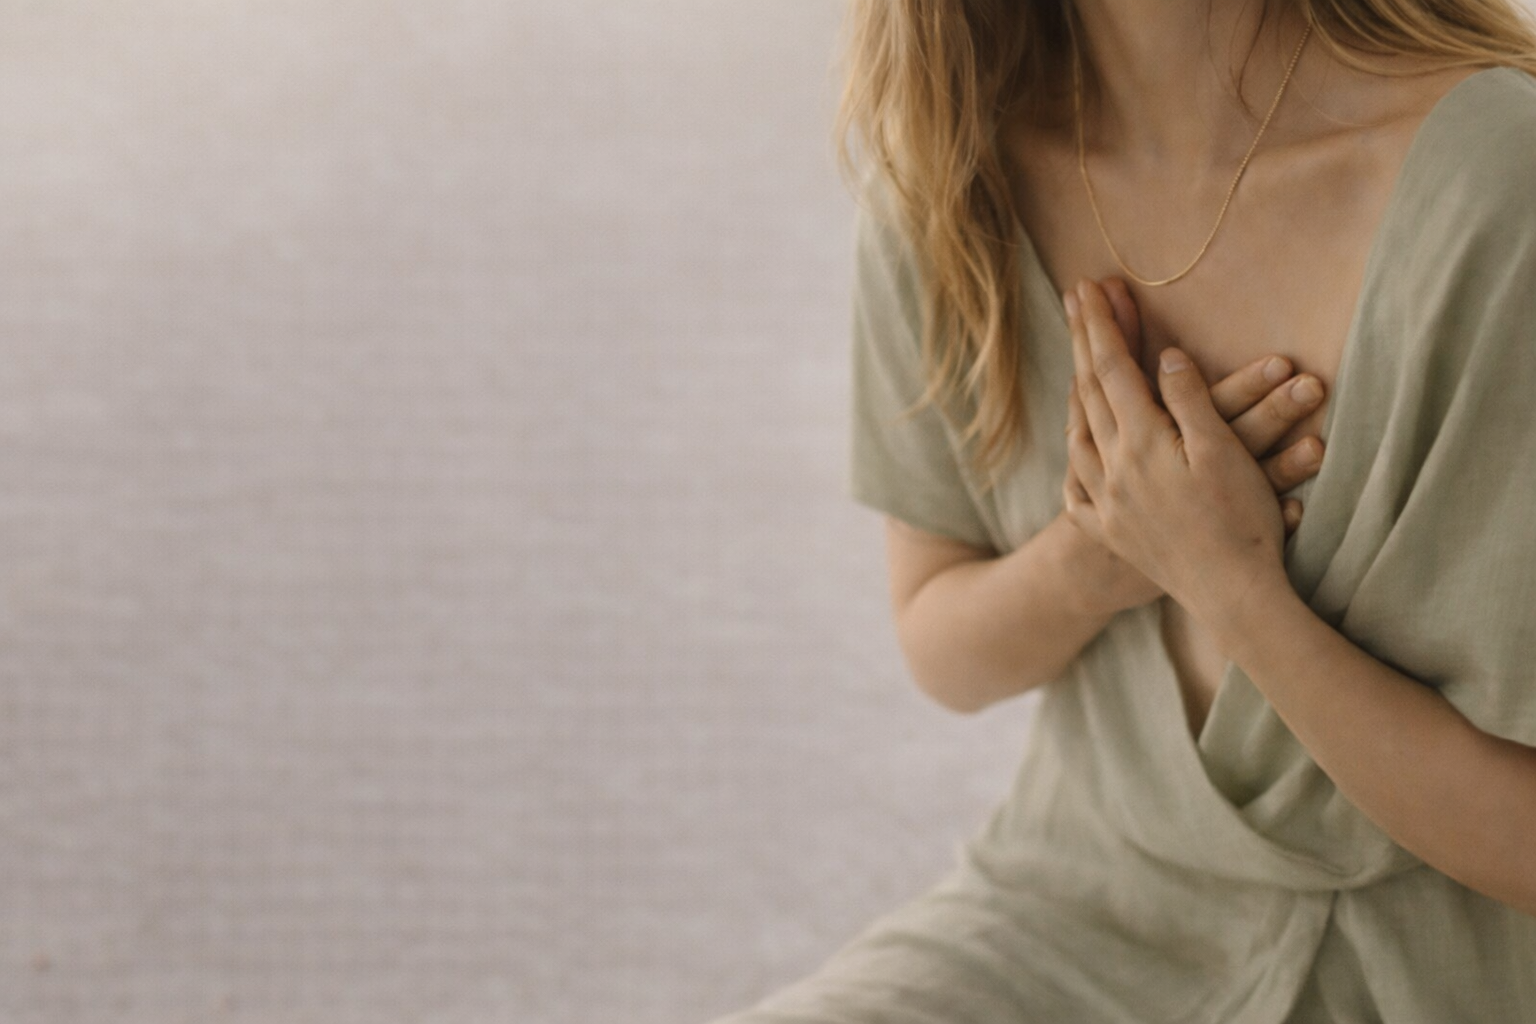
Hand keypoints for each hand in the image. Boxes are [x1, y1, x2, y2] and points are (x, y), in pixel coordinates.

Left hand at [1060, 277, 1325, 615]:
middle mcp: (1111, 469)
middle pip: (1088, 392)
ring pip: (1077, 435)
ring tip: (1076, 365)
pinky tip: (1078, 447)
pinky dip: (1075, 455)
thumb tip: (1164, 357)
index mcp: (1140, 443)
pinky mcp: (1109, 532)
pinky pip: (1076, 485)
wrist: (1232, 597)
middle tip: (1075, 300)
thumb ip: (1190, 400)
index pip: (1112, 369)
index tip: (1090, 286)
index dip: (1101, 325)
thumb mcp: (1223, 452)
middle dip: (1083, 342)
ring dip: (1076, 392)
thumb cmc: (1241, 523)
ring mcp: (1105, 502)